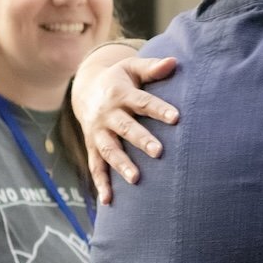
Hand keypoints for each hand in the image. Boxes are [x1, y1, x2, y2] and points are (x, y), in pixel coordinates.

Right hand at [70, 46, 179, 203]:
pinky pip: (95, 166)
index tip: (176, 118)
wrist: (85, 89)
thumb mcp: (132, 68)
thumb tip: (174, 62)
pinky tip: (108, 200)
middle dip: (141, 140)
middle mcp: (108, 115)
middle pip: (125, 128)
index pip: (142, 103)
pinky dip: (101, 183)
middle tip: (159, 152)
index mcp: (120, 94)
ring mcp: (98, 132)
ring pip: (109, 150)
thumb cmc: (119, 80)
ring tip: (136, 179)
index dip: (159, 109)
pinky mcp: (92, 147)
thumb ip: (153, 68)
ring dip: (121, 165)